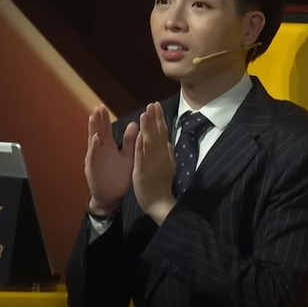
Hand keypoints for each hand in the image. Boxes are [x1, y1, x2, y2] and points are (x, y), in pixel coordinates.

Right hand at [84, 105, 137, 214]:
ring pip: (93, 142)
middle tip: (97, 107)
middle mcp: (99, 151)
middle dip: (97, 120)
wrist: (110, 195)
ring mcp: (94, 159)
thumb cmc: (117, 176)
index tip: (103, 106)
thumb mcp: (126, 156)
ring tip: (93, 117)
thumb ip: (128, 141)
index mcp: (108, 147)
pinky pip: (93, 157)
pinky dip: (94, 148)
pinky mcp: (92, 168)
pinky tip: (96, 139)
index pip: (105, 129)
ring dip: (93, 129)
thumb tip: (134, 124)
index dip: (104, 119)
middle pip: (97, 132)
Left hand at [132, 103, 176, 224]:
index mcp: (164, 154)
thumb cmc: (161, 185)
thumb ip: (167, 152)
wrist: (160, 203)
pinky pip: (142, 156)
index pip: (162, 133)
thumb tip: (167, 140)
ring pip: (149, 142)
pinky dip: (141, 145)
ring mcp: (152, 162)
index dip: (159, 119)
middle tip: (152, 103)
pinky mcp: (143, 170)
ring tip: (145, 113)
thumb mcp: (168, 165)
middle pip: (157, 134)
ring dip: (147, 127)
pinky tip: (139, 134)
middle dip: (154, 118)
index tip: (156, 106)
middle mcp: (160, 155)